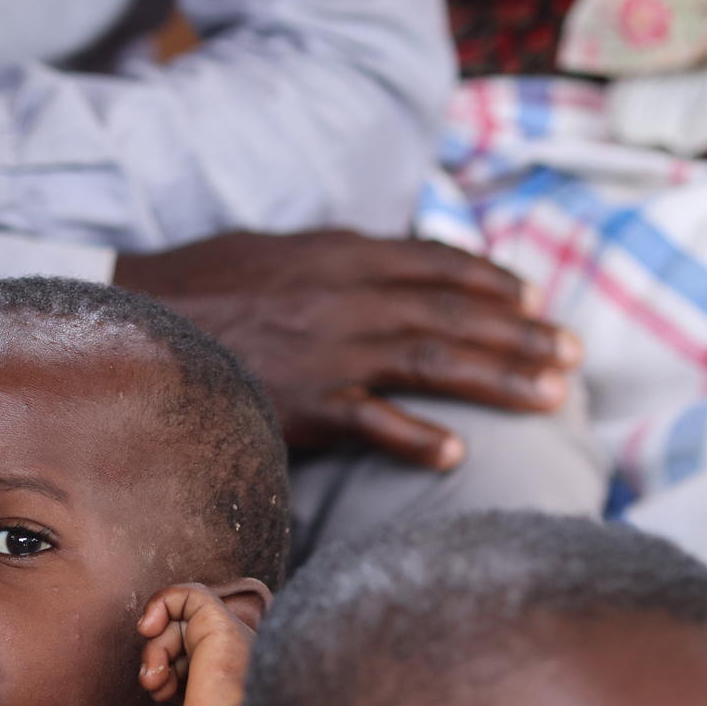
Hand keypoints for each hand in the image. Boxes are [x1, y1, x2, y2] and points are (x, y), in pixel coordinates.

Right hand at [113, 231, 581, 469]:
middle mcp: (346, 296)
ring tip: (551, 397)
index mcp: (339, 254)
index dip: (490, 281)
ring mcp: (328, 350)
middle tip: (573, 355)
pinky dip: (417, 438)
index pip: (434, 263)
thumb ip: (328, 258)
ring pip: (434, 359)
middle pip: (453, 313)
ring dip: (499, 377)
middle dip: (520, 333)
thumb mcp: (268, 250)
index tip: (532, 299)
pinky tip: (457, 455)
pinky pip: (373, 422)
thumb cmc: (194, 290)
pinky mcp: (303, 403)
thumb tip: (372, 259)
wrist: (133, 324)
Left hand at [137, 580, 265, 705]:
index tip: (159, 696)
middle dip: (157, 658)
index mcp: (225, 683)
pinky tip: (147, 626)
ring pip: (183, 618)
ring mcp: (228, 639)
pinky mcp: (219, 623)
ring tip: (154, 675)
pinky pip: (190, 594)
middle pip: (183, 638)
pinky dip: (161, 601)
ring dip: (156, 645)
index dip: (166, 672)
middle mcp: (232, 658)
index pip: (190, 660)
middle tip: (153, 685)